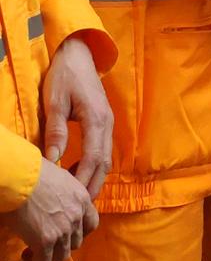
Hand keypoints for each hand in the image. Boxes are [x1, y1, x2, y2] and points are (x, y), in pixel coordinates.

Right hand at [6, 159, 98, 260]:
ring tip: (33, 255)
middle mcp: (77, 216)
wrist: (22, 178)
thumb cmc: (36, 174)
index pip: (91, 224)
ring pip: (62, 255)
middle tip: (47, 245)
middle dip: (62, 246)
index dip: (80, 232)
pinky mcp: (45, 241)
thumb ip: (66, 196)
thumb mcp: (61, 180)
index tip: (68, 236)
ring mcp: (63, 230)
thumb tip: (57, 205)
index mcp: (83, 199)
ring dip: (48, 257)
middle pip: (77, 242)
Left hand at [41, 36, 112, 198]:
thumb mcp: (55, 102)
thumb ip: (56, 131)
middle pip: (104, 162)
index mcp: (97, 119)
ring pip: (106, 157)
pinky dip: (94, 165)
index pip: (93, 158)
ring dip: (94, 177)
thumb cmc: (65, 76)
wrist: (79, 54)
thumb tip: (52, 161)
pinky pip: (103, 149)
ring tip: (76, 193)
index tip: (72, 199)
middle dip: (93, 185)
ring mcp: (108, 122)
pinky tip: (77, 171)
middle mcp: (107, 123)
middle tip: (77, 206)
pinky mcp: (104, 121)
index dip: (83, 180)